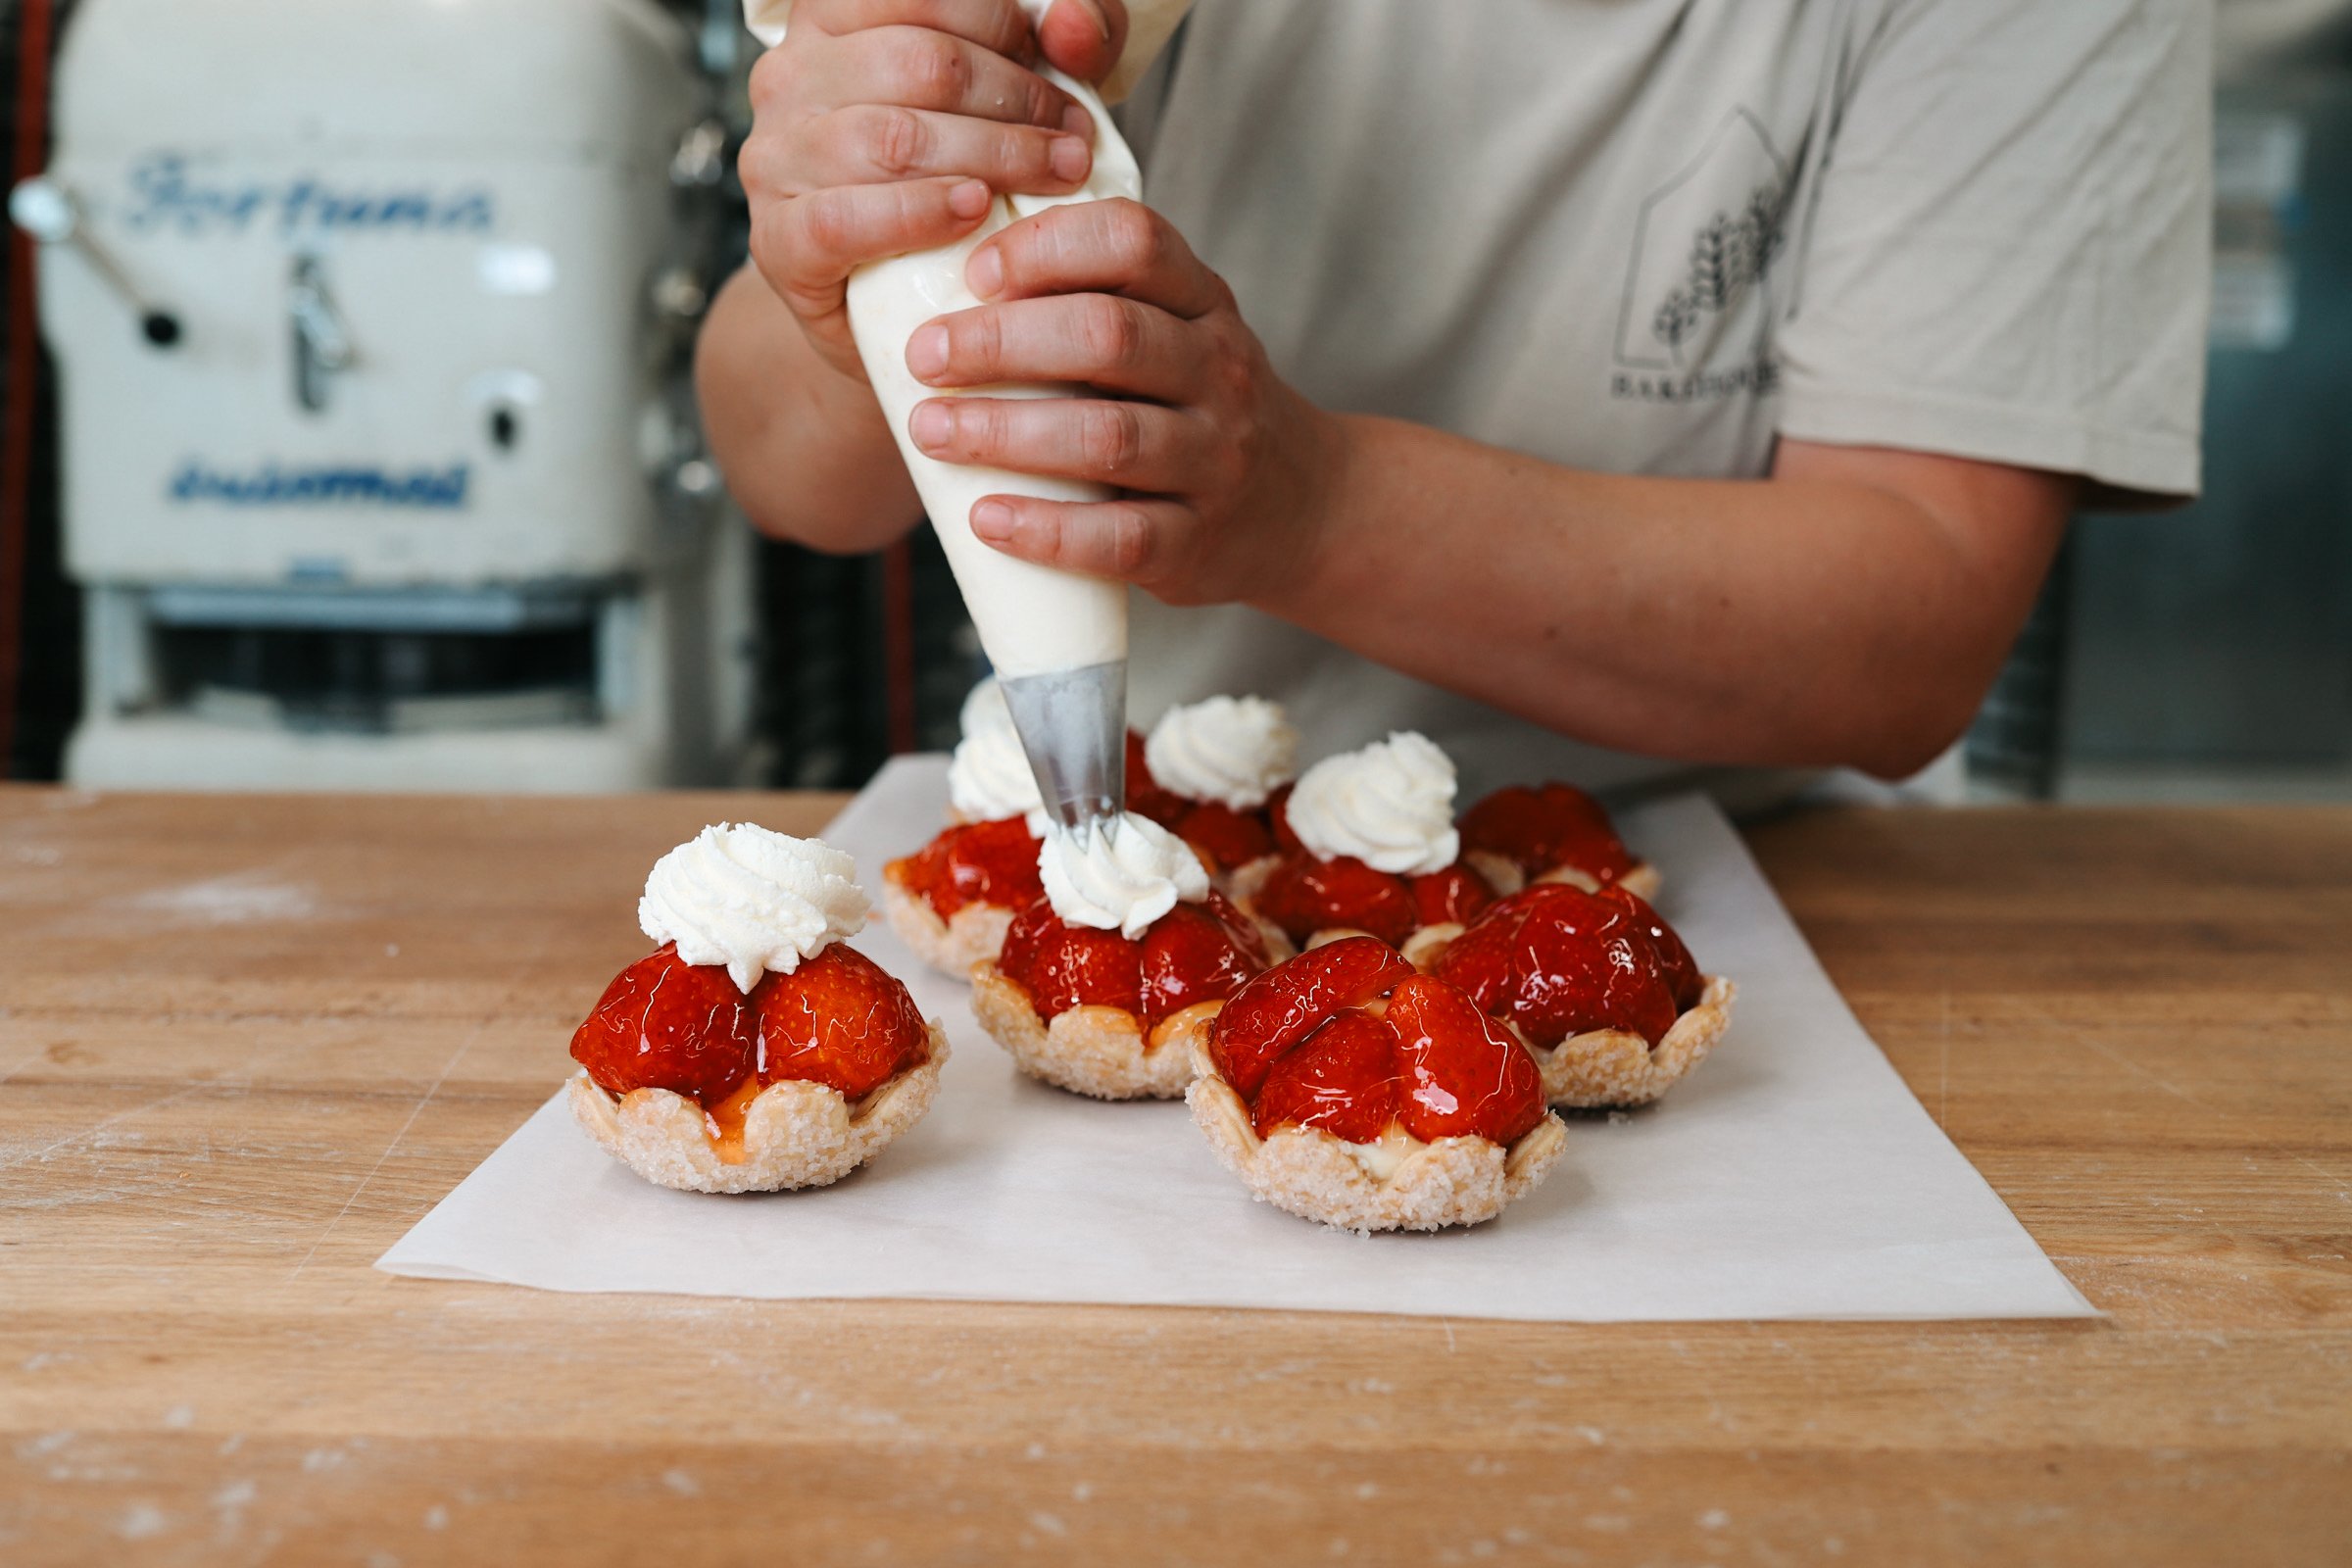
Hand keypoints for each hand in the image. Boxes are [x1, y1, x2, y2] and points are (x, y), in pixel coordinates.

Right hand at [739, 0, 1128, 380]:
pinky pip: (845, 218)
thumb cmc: (949, 184)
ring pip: (892, 136)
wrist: (892, 305)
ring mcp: (776, 159)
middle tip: (1074, 139)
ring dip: (993, 155)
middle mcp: (790, 78)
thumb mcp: (1003, 100)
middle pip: (919, 63)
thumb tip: (1072, 25)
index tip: (1057, 68)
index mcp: (831, 22)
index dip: (999, 22)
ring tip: (1052, 176)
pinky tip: (973, 211)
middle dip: (1015, 99)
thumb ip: (1048, 46)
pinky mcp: (778, 240)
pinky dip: (919, 213)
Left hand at [902, 199, 1345, 607]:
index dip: (1045, 247)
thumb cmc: (1200, 409)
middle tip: (926, 356)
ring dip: (1006, 432)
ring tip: (932, 432)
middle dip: (1002, 341)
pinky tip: (985, 518)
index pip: (1133, 240)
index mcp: (1203, 302)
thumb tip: (946, 279)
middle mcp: (1218, 371)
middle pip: (1109, 334)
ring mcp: (1215, 459)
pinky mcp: (1198, 542)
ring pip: (1109, 435)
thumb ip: (1098, 297)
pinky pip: (1120, 536)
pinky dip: (1045, 528)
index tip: (972, 273)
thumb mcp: (1181, 330)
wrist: (1305, 509)